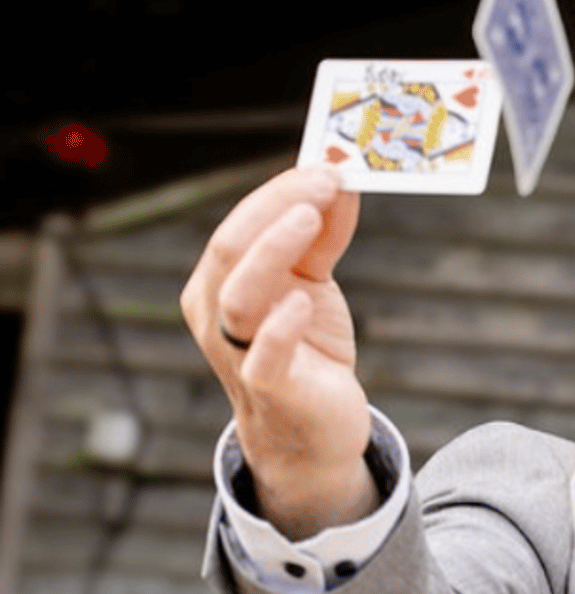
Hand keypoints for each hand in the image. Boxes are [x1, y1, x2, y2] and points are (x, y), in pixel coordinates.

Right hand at [178, 166, 375, 537]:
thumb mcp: (314, 284)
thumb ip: (322, 236)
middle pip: (231, 250)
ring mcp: (237, 352)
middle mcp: (216, 313)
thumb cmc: (306, 346)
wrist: (314, 429)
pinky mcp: (270, 388)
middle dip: (277, 209)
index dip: (280, 191)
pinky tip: (301, 301)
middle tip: (324, 180)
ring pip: (238, 296)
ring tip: (310, 216)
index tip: (328, 165)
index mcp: (220, 281)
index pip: (239, 225)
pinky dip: (278, 326)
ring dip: (272, 251)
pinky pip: (263, 355)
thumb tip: (340, 179)